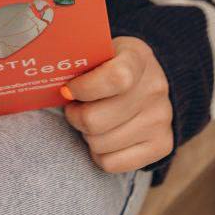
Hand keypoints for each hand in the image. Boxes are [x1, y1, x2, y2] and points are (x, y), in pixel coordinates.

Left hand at [61, 36, 173, 172]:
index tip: (67, 90)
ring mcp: (161, 120)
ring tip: (91, 121)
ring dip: (87, 135)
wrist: (151, 80)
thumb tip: (52, 81)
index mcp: (138, 58)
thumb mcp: (102, 51)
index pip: (115, 79)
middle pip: (97, 120)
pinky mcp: (162, 146)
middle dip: (75, 117)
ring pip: (100, 144)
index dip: (84, 88)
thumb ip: (82, 61)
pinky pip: (111, 164)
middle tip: (74, 108)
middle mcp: (154, 89)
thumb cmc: (114, 64)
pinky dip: (99, 154)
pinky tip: (103, 138)